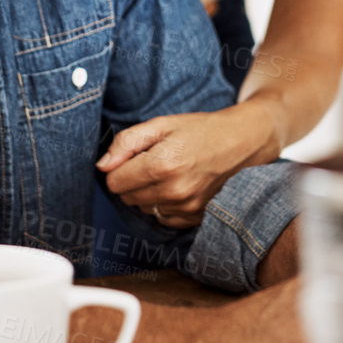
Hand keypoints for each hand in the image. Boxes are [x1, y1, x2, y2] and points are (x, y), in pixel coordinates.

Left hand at [96, 104, 279, 228]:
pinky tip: (177, 186)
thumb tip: (102, 165)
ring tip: (169, 172)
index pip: (114, 182)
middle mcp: (173, 191)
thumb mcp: (160, 124)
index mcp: (162, 164)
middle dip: (132, 180)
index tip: (133, 157)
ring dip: (148, 193)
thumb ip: (126, 142)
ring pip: (143, 208)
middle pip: (126, 197)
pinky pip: (162, 217)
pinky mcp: (194, 217)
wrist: (240, 142)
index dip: (119, 167)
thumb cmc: (199, 130)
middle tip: (153, 161)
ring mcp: (186, 207)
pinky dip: (163, 204)